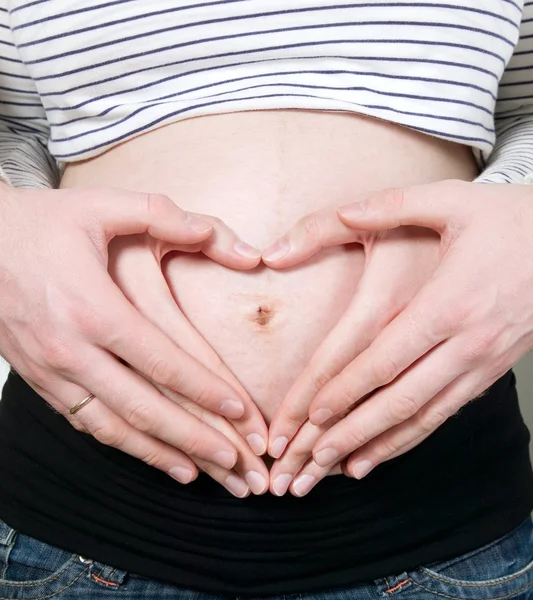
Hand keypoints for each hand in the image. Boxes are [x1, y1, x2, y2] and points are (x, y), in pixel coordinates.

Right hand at [0, 184, 266, 487]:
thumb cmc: (45, 223)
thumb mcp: (102, 205)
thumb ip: (163, 215)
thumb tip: (218, 233)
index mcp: (92, 306)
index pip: (161, 360)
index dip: (203, 389)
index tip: (239, 411)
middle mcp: (71, 349)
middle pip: (142, 406)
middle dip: (194, 438)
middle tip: (235, 464)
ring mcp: (52, 371)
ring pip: (113, 426)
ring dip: (160, 454)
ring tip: (202, 473)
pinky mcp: (40, 380)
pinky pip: (85, 423)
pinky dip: (122, 445)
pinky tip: (151, 455)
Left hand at [272, 179, 532, 486]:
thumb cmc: (506, 218)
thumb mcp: (450, 200)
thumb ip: (389, 205)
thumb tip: (342, 211)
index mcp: (448, 302)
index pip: (386, 358)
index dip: (347, 390)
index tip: (312, 414)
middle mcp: (466, 342)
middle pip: (400, 400)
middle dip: (352, 433)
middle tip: (312, 461)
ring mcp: (482, 362)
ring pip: (423, 417)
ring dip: (379, 446)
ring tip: (340, 469)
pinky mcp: (490, 371)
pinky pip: (445, 413)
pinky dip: (412, 438)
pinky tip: (384, 452)